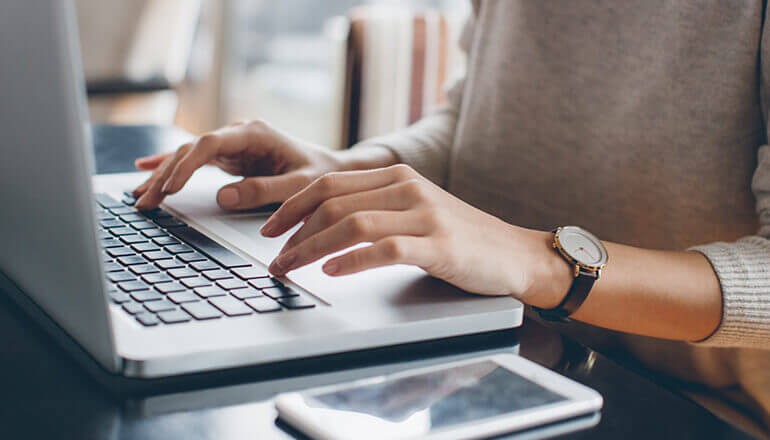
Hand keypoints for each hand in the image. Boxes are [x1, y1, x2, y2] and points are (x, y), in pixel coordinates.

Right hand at [133, 120, 345, 210]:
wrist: (333, 169)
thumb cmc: (321, 175)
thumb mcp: (299, 185)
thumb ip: (264, 191)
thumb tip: (222, 197)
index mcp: (255, 134)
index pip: (210, 144)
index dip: (186, 165)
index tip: (170, 187)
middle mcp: (239, 134)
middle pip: (191, 150)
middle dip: (165, 175)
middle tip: (145, 200)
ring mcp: (233, 144)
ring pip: (187, 155)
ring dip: (162, 175)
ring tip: (139, 196)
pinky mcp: (230, 157)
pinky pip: (194, 160)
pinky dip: (171, 166)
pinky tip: (145, 168)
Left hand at [261, 164, 558, 299]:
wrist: (513, 254)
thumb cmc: (459, 238)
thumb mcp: (414, 211)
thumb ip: (376, 208)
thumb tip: (321, 226)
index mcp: (397, 176)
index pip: (329, 183)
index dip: (292, 206)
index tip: (269, 229)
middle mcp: (407, 188)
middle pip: (333, 202)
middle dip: (293, 231)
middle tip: (273, 257)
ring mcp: (424, 215)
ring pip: (352, 224)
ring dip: (311, 248)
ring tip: (290, 268)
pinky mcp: (438, 245)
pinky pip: (384, 249)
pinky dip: (352, 260)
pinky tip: (331, 271)